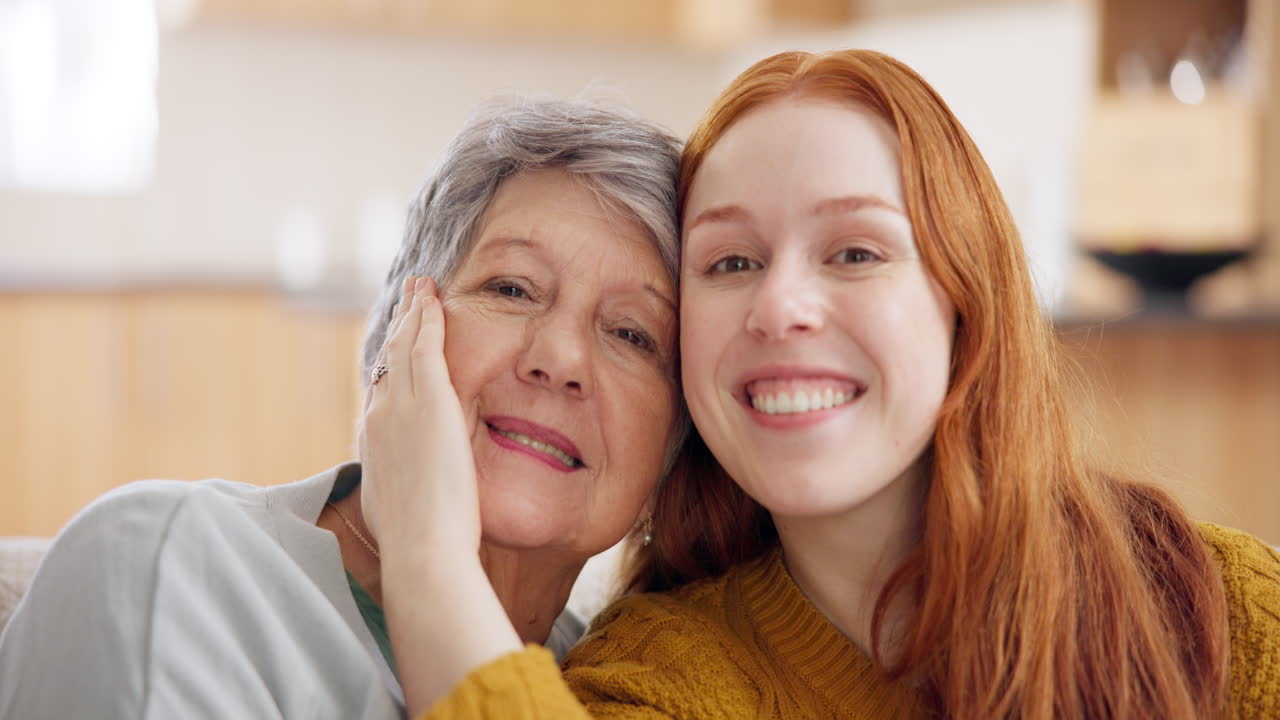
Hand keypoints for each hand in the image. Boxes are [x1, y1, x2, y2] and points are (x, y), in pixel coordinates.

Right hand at [360, 276, 480, 566]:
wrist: (421, 549)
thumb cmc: (418, 545)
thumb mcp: (398, 510)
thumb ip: (401, 488)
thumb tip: (407, 488)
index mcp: (374, 443)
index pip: (382, 392)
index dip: (389, 366)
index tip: (394, 349)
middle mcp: (379, 418)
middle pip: (387, 360)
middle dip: (398, 328)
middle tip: (406, 300)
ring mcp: (401, 407)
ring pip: (404, 347)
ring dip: (413, 314)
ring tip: (420, 288)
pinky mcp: (429, 402)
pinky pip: (426, 347)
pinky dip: (427, 319)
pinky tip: (433, 298)